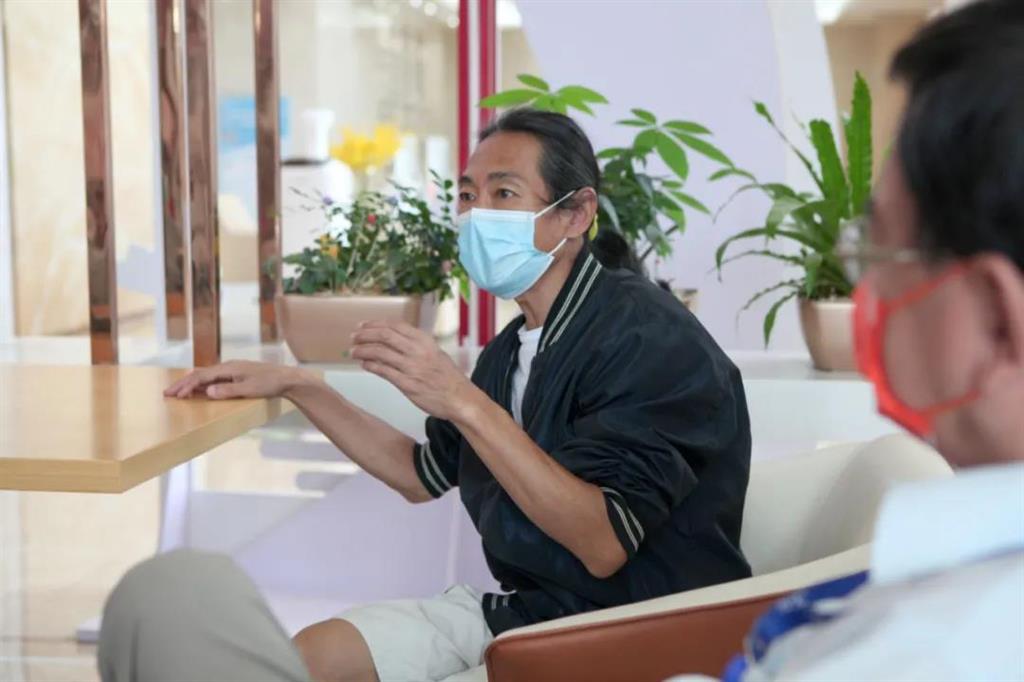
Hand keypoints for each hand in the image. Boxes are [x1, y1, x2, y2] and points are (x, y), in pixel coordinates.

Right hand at [163, 361, 304, 399]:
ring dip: (191, 384)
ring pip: (206, 376)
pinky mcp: (237, 375)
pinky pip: (214, 378)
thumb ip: (227, 391)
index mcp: (229, 368)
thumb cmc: (270, 384)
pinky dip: (202, 384)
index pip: (202, 376)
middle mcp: (228, 366)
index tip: (175, 395)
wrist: (287, 379)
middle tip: (167, 393)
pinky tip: (199, 390)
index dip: (186, 385)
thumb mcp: (249, 389)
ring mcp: (233, 370)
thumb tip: (206, 391)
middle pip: (200, 374)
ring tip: (177, 392)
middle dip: (183, 384)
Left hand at [350, 321, 480, 420]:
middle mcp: (418, 351)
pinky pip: (383, 371)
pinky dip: (371, 366)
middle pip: (384, 336)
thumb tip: (394, 339)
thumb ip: (416, 345)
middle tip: (353, 337)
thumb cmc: (448, 378)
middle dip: (365, 335)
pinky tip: (364, 364)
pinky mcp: (407, 384)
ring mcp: (412, 368)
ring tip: (353, 351)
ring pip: (380, 353)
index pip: (395, 325)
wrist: (460, 399)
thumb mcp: (435, 353)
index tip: (363, 326)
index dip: (375, 323)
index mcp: (425, 341)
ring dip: (363, 351)